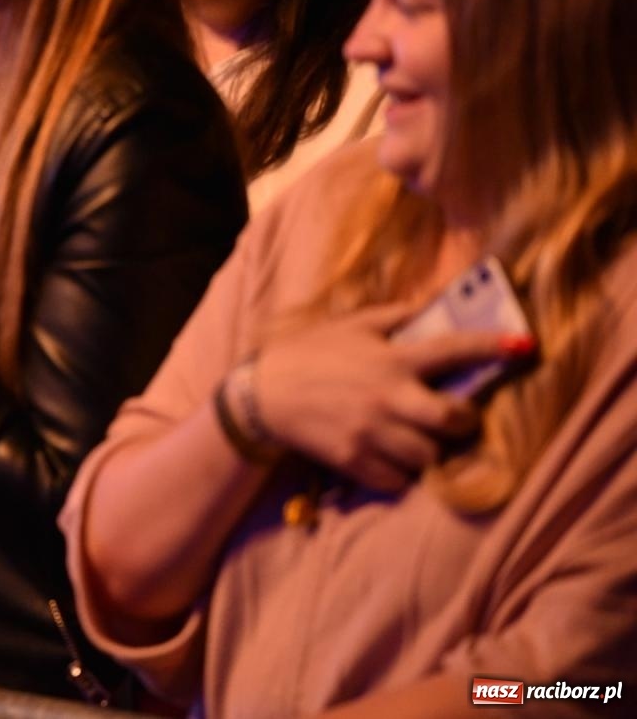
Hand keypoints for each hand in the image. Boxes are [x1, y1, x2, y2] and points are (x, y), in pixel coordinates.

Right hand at [252, 302, 530, 490]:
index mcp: (392, 359)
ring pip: (430, 456)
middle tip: (456, 418)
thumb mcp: (350, 325)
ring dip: (432, 450)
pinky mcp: (355, 461)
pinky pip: (399, 480)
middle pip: (455, 420)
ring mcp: (373, 433)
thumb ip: (394, 316)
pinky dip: (403, 473)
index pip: (454, 350)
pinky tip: (394, 459)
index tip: (523, 345)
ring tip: (421, 441)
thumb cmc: (307, 353)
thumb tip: (431, 304)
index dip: (493, 346)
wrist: (261, 394)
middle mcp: (388, 398)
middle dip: (464, 421)